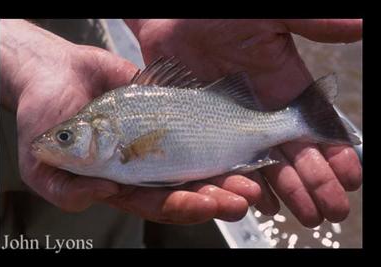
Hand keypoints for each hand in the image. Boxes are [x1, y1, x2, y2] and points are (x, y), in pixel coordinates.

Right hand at [0, 19, 259, 223]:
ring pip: (199, 162)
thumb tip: (106, 194)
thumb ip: (65, 189)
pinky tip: (239, 143)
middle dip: (217, 196)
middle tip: (244, 197)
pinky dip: (217, 137)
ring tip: (252, 179)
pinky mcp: (169, 114)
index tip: (208, 204)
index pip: (158, 202)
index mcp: (120, 183)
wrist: (55, 72)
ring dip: (226, 173)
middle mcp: (145, 166)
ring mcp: (159, 140)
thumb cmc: (44, 115)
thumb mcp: (41, 160)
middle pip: (187, 188)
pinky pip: (197, 127)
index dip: (183, 206)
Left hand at [125, 19, 362, 226]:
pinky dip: (245, 184)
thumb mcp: (270, 16)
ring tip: (302, 215)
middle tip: (331, 210)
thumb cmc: (217, 14)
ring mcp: (232, 125)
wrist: (171, 19)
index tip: (352, 176)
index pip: (316, 125)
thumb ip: (313, 24)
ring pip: (265, 165)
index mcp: (283, 87)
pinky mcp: (204, 131)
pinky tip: (260, 202)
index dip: (335, 151)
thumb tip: (361, 26)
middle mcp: (261, 111)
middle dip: (315, 183)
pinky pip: (227, 164)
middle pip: (295, 154)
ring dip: (286, 191)